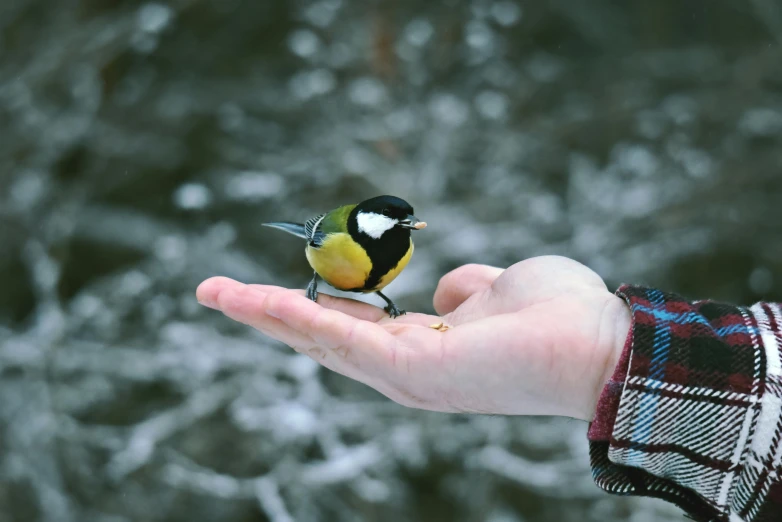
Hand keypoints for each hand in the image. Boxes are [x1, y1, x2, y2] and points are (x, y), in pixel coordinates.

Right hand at [196, 256, 630, 420]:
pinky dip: (296, 317)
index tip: (268, 289)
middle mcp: (407, 370)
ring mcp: (407, 376)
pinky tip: (256, 299)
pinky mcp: (412, 372)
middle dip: (267, 315)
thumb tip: (447, 292)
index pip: (352, 328)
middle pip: (322, 338)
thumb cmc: (558, 314)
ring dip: (264, 315)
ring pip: (320, 340)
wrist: (601, 341)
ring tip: (214, 292)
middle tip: (214, 292)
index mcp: (426, 349)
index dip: (308, 306)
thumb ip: (464, 290)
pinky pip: (341, 339)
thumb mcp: (498, 286)